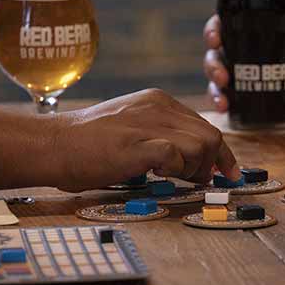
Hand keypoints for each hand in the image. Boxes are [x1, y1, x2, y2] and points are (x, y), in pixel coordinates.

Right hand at [53, 89, 239, 190]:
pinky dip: (174, 171)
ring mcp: (149, 124)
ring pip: (201, 145)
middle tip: (198, 182)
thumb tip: (192, 162)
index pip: (204, 125)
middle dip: (213, 164)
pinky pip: (177, 157)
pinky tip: (155, 173)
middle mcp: (158, 107)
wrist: (55, 144)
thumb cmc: (88, 144)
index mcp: (158, 102)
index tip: (228, 173)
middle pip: (211, 135)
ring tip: (170, 176)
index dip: (221, 153)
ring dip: (193, 170)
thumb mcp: (131, 127)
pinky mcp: (138, 144)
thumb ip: (160, 136)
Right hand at [203, 14, 284, 114]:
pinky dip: (221, 102)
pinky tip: (224, 109)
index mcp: (252, 30)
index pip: (224, 24)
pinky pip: (225, 96)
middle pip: (215, 53)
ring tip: (223, 100)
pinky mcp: (244, 93)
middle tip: (223, 77)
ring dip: (214, 87)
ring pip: (216, 76)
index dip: (213, 30)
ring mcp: (240, 73)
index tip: (216, 38)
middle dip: (213, 65)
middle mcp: (241, 50)